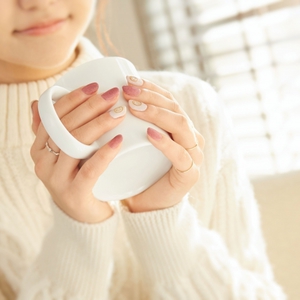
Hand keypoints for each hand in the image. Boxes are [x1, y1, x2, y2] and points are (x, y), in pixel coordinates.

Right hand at [30, 83, 125, 222]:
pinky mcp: (74, 194)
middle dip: (90, 106)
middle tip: (113, 95)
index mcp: (38, 147)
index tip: (96, 86)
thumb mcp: (64, 153)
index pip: (52, 115)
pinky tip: (119, 140)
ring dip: (99, 124)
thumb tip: (38, 103)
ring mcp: (55, 179)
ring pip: (75, 144)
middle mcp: (42, 161)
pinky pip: (90, 169)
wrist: (83, 215)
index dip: (73, 98)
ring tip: (120, 112)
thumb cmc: (78, 176)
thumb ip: (53, 130)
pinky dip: (105, 153)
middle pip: (65, 126)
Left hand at [122, 76, 204, 211]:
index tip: (127, 79)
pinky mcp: (190, 174)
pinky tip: (149, 133)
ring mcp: (194, 155)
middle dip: (150, 96)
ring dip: (156, 113)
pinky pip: (180, 155)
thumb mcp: (136, 143)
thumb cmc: (139, 172)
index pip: (169, 100)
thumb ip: (133, 124)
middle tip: (126, 90)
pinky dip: (165, 143)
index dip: (150, 87)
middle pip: (175, 108)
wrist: (148, 205)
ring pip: (180, 125)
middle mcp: (191, 138)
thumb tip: (108, 99)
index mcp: (180, 128)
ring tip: (134, 107)